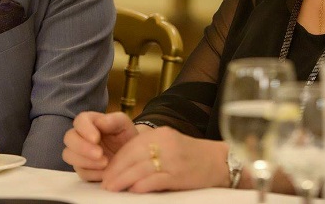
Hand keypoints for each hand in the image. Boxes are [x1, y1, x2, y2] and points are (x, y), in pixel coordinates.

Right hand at [62, 111, 138, 180]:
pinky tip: (105, 172)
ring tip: (105, 163)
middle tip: (99, 154)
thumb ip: (114, 120)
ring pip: (69, 155)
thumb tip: (100, 122)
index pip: (80, 120)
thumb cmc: (126, 136)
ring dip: (86, 161)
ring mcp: (79, 153)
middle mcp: (80, 136)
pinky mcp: (82, 168)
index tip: (96, 138)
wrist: (132, 155)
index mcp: (90, 121)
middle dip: (82, 147)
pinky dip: (92, 173)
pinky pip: (81, 172)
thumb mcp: (124, 125)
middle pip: (69, 138)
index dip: (85, 129)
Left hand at [100, 126, 228, 192]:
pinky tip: (133, 190)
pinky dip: (141, 185)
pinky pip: (155, 180)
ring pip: (140, 169)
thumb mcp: (169, 145)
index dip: (117, 160)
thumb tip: (123, 166)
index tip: (107, 171)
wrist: (219, 162)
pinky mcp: (179, 175)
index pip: (131, 146)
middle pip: (133, 157)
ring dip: (123, 180)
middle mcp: (166, 143)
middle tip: (106, 183)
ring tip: (113, 189)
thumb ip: (149, 150)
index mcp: (161, 134)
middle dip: (116, 171)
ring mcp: (172, 159)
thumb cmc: (191, 156)